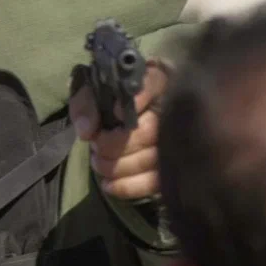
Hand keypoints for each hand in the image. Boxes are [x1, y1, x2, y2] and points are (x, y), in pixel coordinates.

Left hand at [68, 62, 169, 199]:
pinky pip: (155, 182)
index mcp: (157, 79)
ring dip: (119, 167)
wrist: (120, 113)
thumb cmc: (109, 96)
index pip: (154, 84)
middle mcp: (174, 106)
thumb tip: (88, 132)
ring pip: (153, 159)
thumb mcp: (91, 90)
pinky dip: (129, 187)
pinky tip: (109, 185)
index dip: (136, 101)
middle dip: (116, 144)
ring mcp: (179, 138)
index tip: (114, 114)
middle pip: (151, 131)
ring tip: (98, 163)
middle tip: (96, 147)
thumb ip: (85, 104)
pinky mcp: (173, 167)